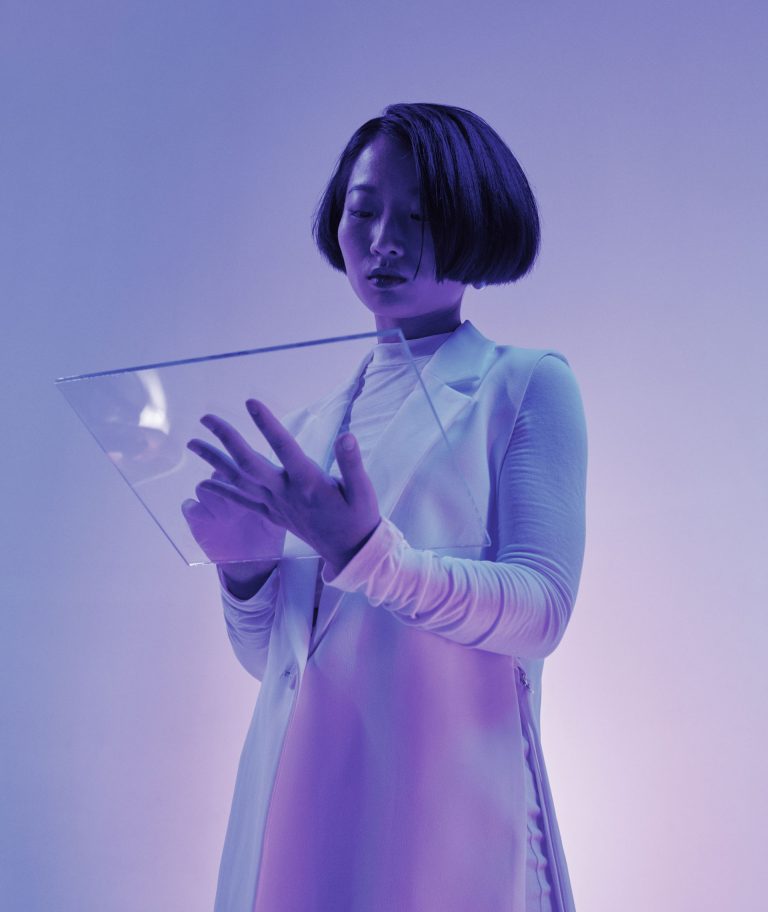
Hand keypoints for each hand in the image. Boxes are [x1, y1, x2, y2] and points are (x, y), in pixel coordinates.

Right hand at [181, 466, 286, 566]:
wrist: (251, 562)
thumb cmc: (268, 537)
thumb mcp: (277, 521)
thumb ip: (277, 505)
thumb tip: (285, 489)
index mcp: (247, 488)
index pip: (240, 467)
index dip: (243, 471)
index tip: (251, 478)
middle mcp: (227, 492)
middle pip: (219, 473)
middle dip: (224, 482)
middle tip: (234, 496)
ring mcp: (212, 505)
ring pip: (202, 487)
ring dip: (211, 497)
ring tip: (224, 515)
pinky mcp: (197, 519)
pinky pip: (188, 506)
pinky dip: (193, 509)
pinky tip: (206, 518)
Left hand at [187, 399, 381, 574]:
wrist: (350, 552)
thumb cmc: (358, 517)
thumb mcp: (363, 491)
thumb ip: (352, 463)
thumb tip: (346, 437)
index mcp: (308, 483)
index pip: (285, 448)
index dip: (267, 425)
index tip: (250, 402)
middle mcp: (286, 493)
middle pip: (249, 463)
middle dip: (226, 439)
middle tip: (206, 418)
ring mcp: (276, 504)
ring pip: (239, 480)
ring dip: (214, 461)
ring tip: (193, 443)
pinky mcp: (273, 514)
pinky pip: (242, 501)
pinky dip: (222, 491)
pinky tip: (203, 482)